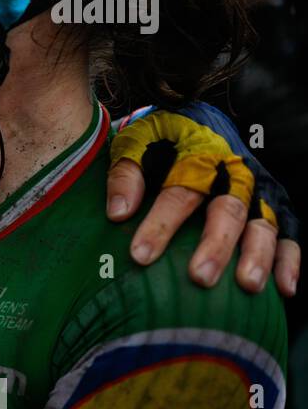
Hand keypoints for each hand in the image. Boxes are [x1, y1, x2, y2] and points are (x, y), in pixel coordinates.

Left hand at [107, 108, 298, 295]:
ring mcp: (257, 192)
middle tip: (200, 277)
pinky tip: (284, 289)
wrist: (196, 119)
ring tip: (247, 285)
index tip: (140, 255)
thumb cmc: (159, 141)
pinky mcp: (273, 206)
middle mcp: (233, 175)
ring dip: (258, 255)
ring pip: (263, 225)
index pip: (179, 194)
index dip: (160, 225)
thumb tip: (118, 213)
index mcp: (198, 158)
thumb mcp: (135, 145)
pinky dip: (290, 260)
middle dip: (215, 245)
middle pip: (228, 211)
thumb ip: (126, 176)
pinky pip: (288, 234)